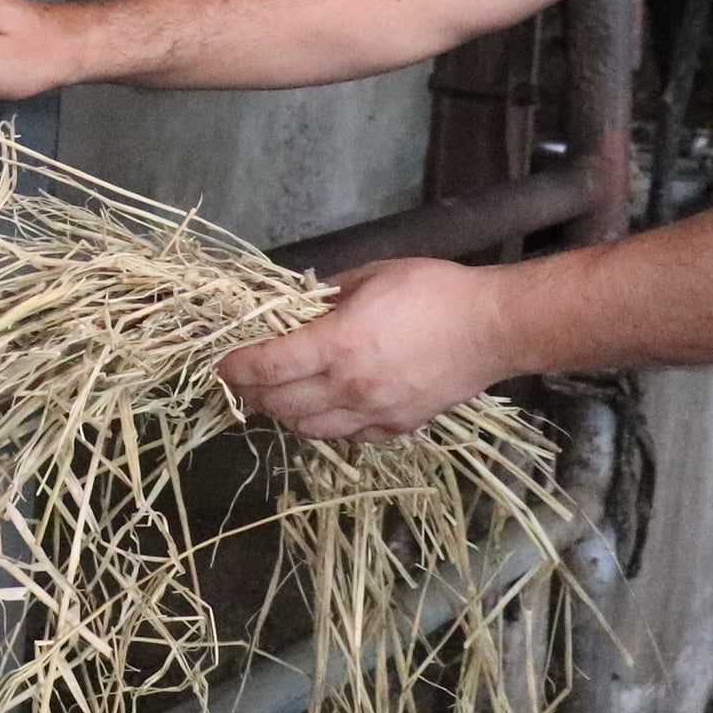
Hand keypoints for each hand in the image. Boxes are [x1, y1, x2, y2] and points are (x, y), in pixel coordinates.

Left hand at [217, 258, 519, 441]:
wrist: (491, 328)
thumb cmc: (433, 291)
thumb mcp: (371, 276)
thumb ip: (326, 294)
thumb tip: (296, 301)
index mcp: (336, 345)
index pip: (267, 366)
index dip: (236, 368)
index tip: (221, 365)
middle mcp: (349, 387)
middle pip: (280, 404)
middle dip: (252, 394)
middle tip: (242, 382)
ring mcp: (373, 413)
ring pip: (309, 429)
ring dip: (284, 414)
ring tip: (278, 397)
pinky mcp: (397, 427)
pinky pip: (347, 437)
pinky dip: (326, 426)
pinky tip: (324, 410)